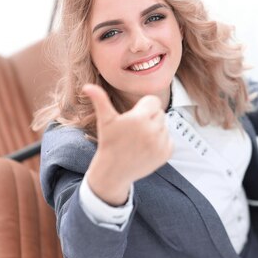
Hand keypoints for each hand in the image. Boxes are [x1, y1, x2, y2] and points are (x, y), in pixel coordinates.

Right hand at [83, 84, 172, 204]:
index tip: (135, 116)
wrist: (114, 171)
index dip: (144, 107)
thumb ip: (100, 100)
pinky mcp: (166, 154)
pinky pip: (170, 139)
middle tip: (135, 130)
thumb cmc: (109, 143)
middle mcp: (152, 130)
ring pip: (165, 126)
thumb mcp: (105, 121)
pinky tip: (147, 147)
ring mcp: (160, 143)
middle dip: (149, 118)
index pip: (153, 101)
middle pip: (160, 113)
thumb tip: (87, 86)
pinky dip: (161, 142)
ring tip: (140, 139)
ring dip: (155, 130)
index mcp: (139, 119)